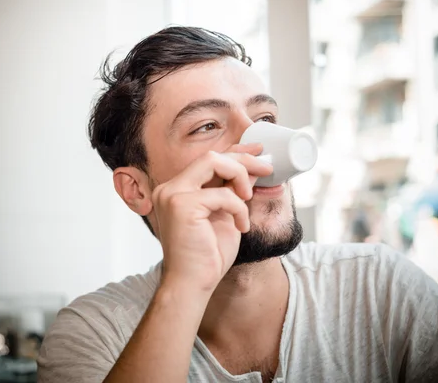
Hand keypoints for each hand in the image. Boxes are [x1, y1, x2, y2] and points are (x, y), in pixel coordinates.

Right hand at [152, 143, 272, 293]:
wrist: (193, 285)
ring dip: (240, 176)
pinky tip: (240, 226)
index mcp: (177, 190)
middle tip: (267, 168)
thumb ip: (232, 191)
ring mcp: (172, 195)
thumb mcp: (225, 216)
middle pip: (211, 155)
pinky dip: (238, 208)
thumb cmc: (206, 257)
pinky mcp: (181, 205)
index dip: (236, 153)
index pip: (208, 161)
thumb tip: (251, 169)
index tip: (259, 152)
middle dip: (243, 158)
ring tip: (249, 198)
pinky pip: (222, 194)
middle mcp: (170, 188)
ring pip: (213, 161)